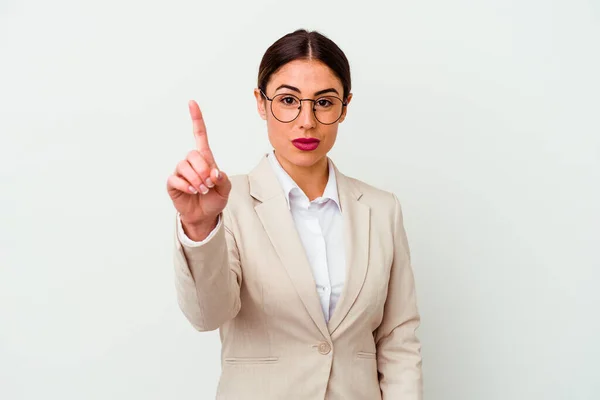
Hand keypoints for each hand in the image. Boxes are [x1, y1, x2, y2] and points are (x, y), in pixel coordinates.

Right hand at [167, 100, 231, 235]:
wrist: (205, 216)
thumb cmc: (214, 199)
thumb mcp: (225, 190)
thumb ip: (223, 179)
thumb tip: (214, 172)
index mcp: (206, 158)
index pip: (200, 134)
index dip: (196, 119)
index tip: (192, 103)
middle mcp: (192, 162)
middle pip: (193, 153)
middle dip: (203, 169)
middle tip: (209, 184)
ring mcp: (181, 171)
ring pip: (184, 166)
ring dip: (196, 180)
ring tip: (202, 190)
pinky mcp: (173, 183)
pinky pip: (176, 179)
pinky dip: (186, 186)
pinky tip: (192, 192)